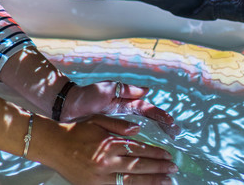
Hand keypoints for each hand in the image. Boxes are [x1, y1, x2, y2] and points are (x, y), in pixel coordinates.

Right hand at [43, 114, 177, 184]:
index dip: (155, 153)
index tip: (168, 156)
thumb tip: (138, 130)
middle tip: (173, 170)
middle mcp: (107, 161)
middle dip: (159, 168)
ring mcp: (100, 176)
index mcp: (109, 143)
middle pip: (139, 166)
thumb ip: (118, 125)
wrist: (52, 145)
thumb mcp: (97, 121)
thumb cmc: (75, 131)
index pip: (139, 150)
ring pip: (132, 180)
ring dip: (151, 181)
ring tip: (166, 182)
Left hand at [61, 81, 179, 137]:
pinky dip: (138, 146)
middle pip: (149, 120)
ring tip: (166, 145)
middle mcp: (125, 114)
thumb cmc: (86, 95)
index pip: (148, 109)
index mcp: (125, 102)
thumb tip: (147, 91)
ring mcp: (118, 124)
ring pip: (142, 131)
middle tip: (176, 134)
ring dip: (154, 137)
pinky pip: (129, 141)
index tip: (171, 123)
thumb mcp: (107, 89)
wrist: (67, 106)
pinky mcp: (111, 134)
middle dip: (163, 126)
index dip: (160, 115)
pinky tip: (146, 154)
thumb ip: (126, 90)